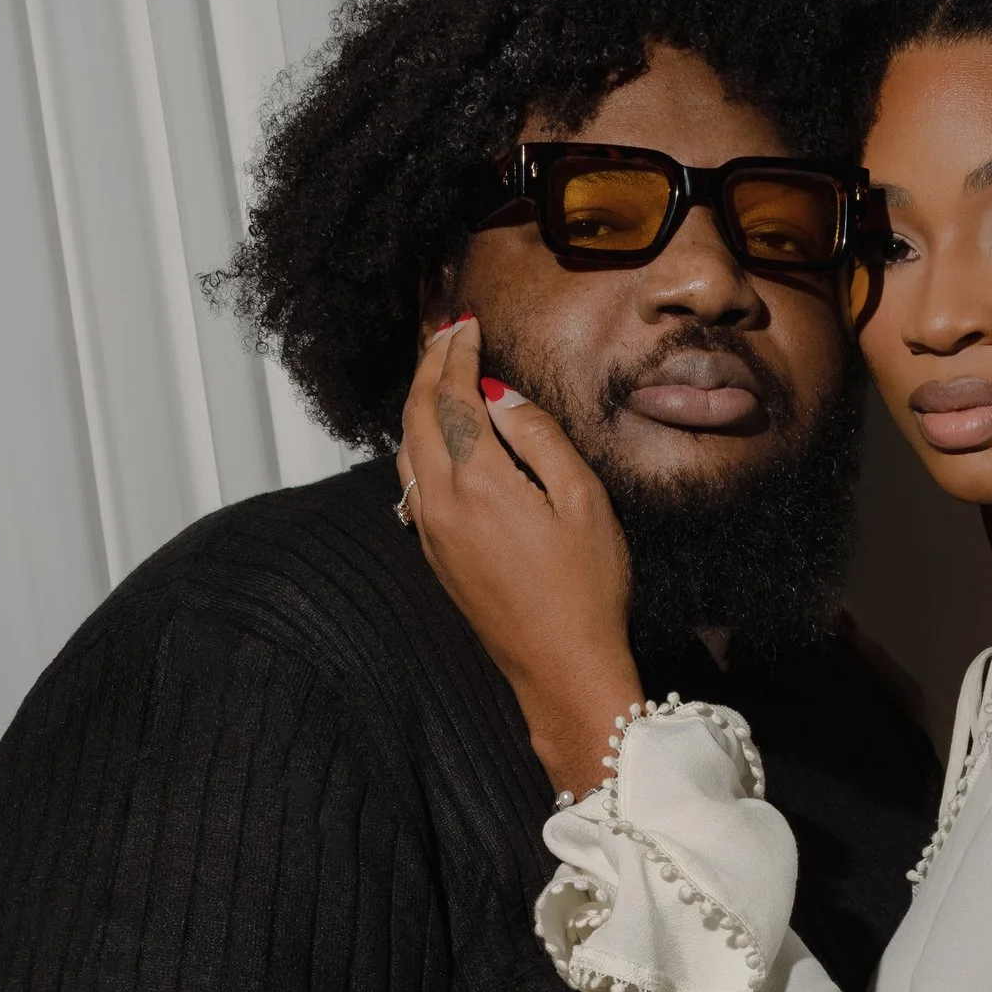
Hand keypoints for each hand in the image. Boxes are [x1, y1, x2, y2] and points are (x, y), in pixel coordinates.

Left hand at [398, 316, 641, 796]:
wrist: (561, 668)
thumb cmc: (586, 589)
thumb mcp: (583, 501)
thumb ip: (539, 437)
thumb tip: (501, 397)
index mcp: (477, 482)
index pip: (450, 396)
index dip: (455, 353)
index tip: (466, 323)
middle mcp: (440, 503)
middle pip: (415, 415)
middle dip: (427, 367)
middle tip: (446, 333)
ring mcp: (431, 532)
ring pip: (405, 449)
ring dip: (417, 403)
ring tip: (438, 372)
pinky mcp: (435, 554)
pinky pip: (412, 483)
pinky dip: (418, 442)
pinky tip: (438, 435)